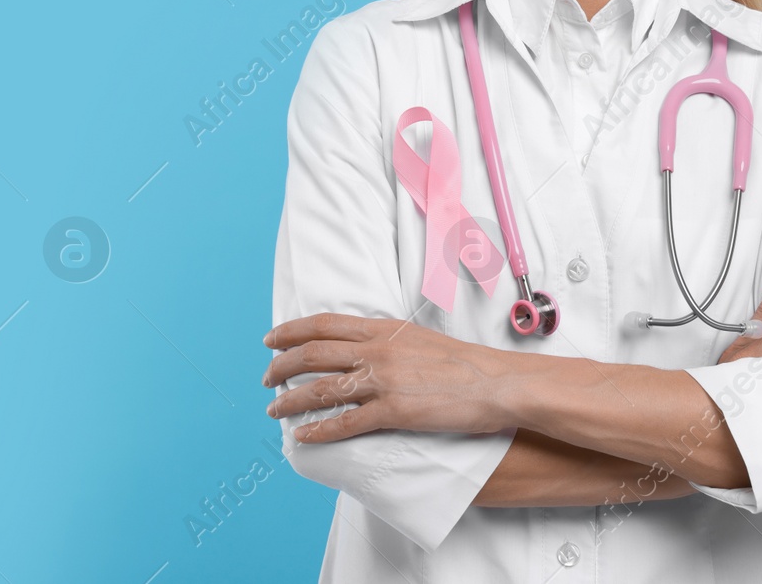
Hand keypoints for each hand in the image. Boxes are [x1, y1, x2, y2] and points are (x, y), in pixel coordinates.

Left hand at [262, 313, 508, 442]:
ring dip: (291, 401)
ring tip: (274, 411)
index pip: (323, 324)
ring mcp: (384, 381)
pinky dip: (320, 431)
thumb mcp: (418, 337)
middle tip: (266, 379)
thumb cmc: (463, 363)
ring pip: (322, 389)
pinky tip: (304, 437)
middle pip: (313, 354)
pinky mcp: (394, 412)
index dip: (291, 331)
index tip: (271, 340)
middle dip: (281, 367)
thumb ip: (387, 339)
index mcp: (382, 329)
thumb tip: (362, 344)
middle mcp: (377, 351)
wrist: (496, 382)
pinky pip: (346, 424)